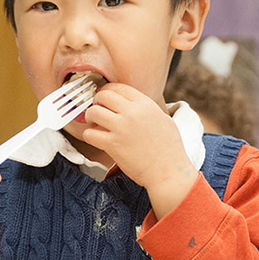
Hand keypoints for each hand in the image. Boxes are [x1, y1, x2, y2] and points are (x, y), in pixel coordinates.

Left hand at [81, 84, 198, 217]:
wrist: (168, 172)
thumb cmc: (169, 149)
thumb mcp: (164, 120)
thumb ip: (147, 109)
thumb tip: (135, 105)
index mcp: (145, 105)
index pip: (119, 87)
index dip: (108, 90)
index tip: (105, 97)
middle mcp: (132, 113)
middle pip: (104, 95)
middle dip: (97, 101)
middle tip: (97, 109)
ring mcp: (121, 128)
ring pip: (93, 112)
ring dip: (90, 117)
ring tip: (94, 124)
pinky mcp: (112, 145)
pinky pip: (89, 134)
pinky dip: (89, 136)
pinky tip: (95, 138)